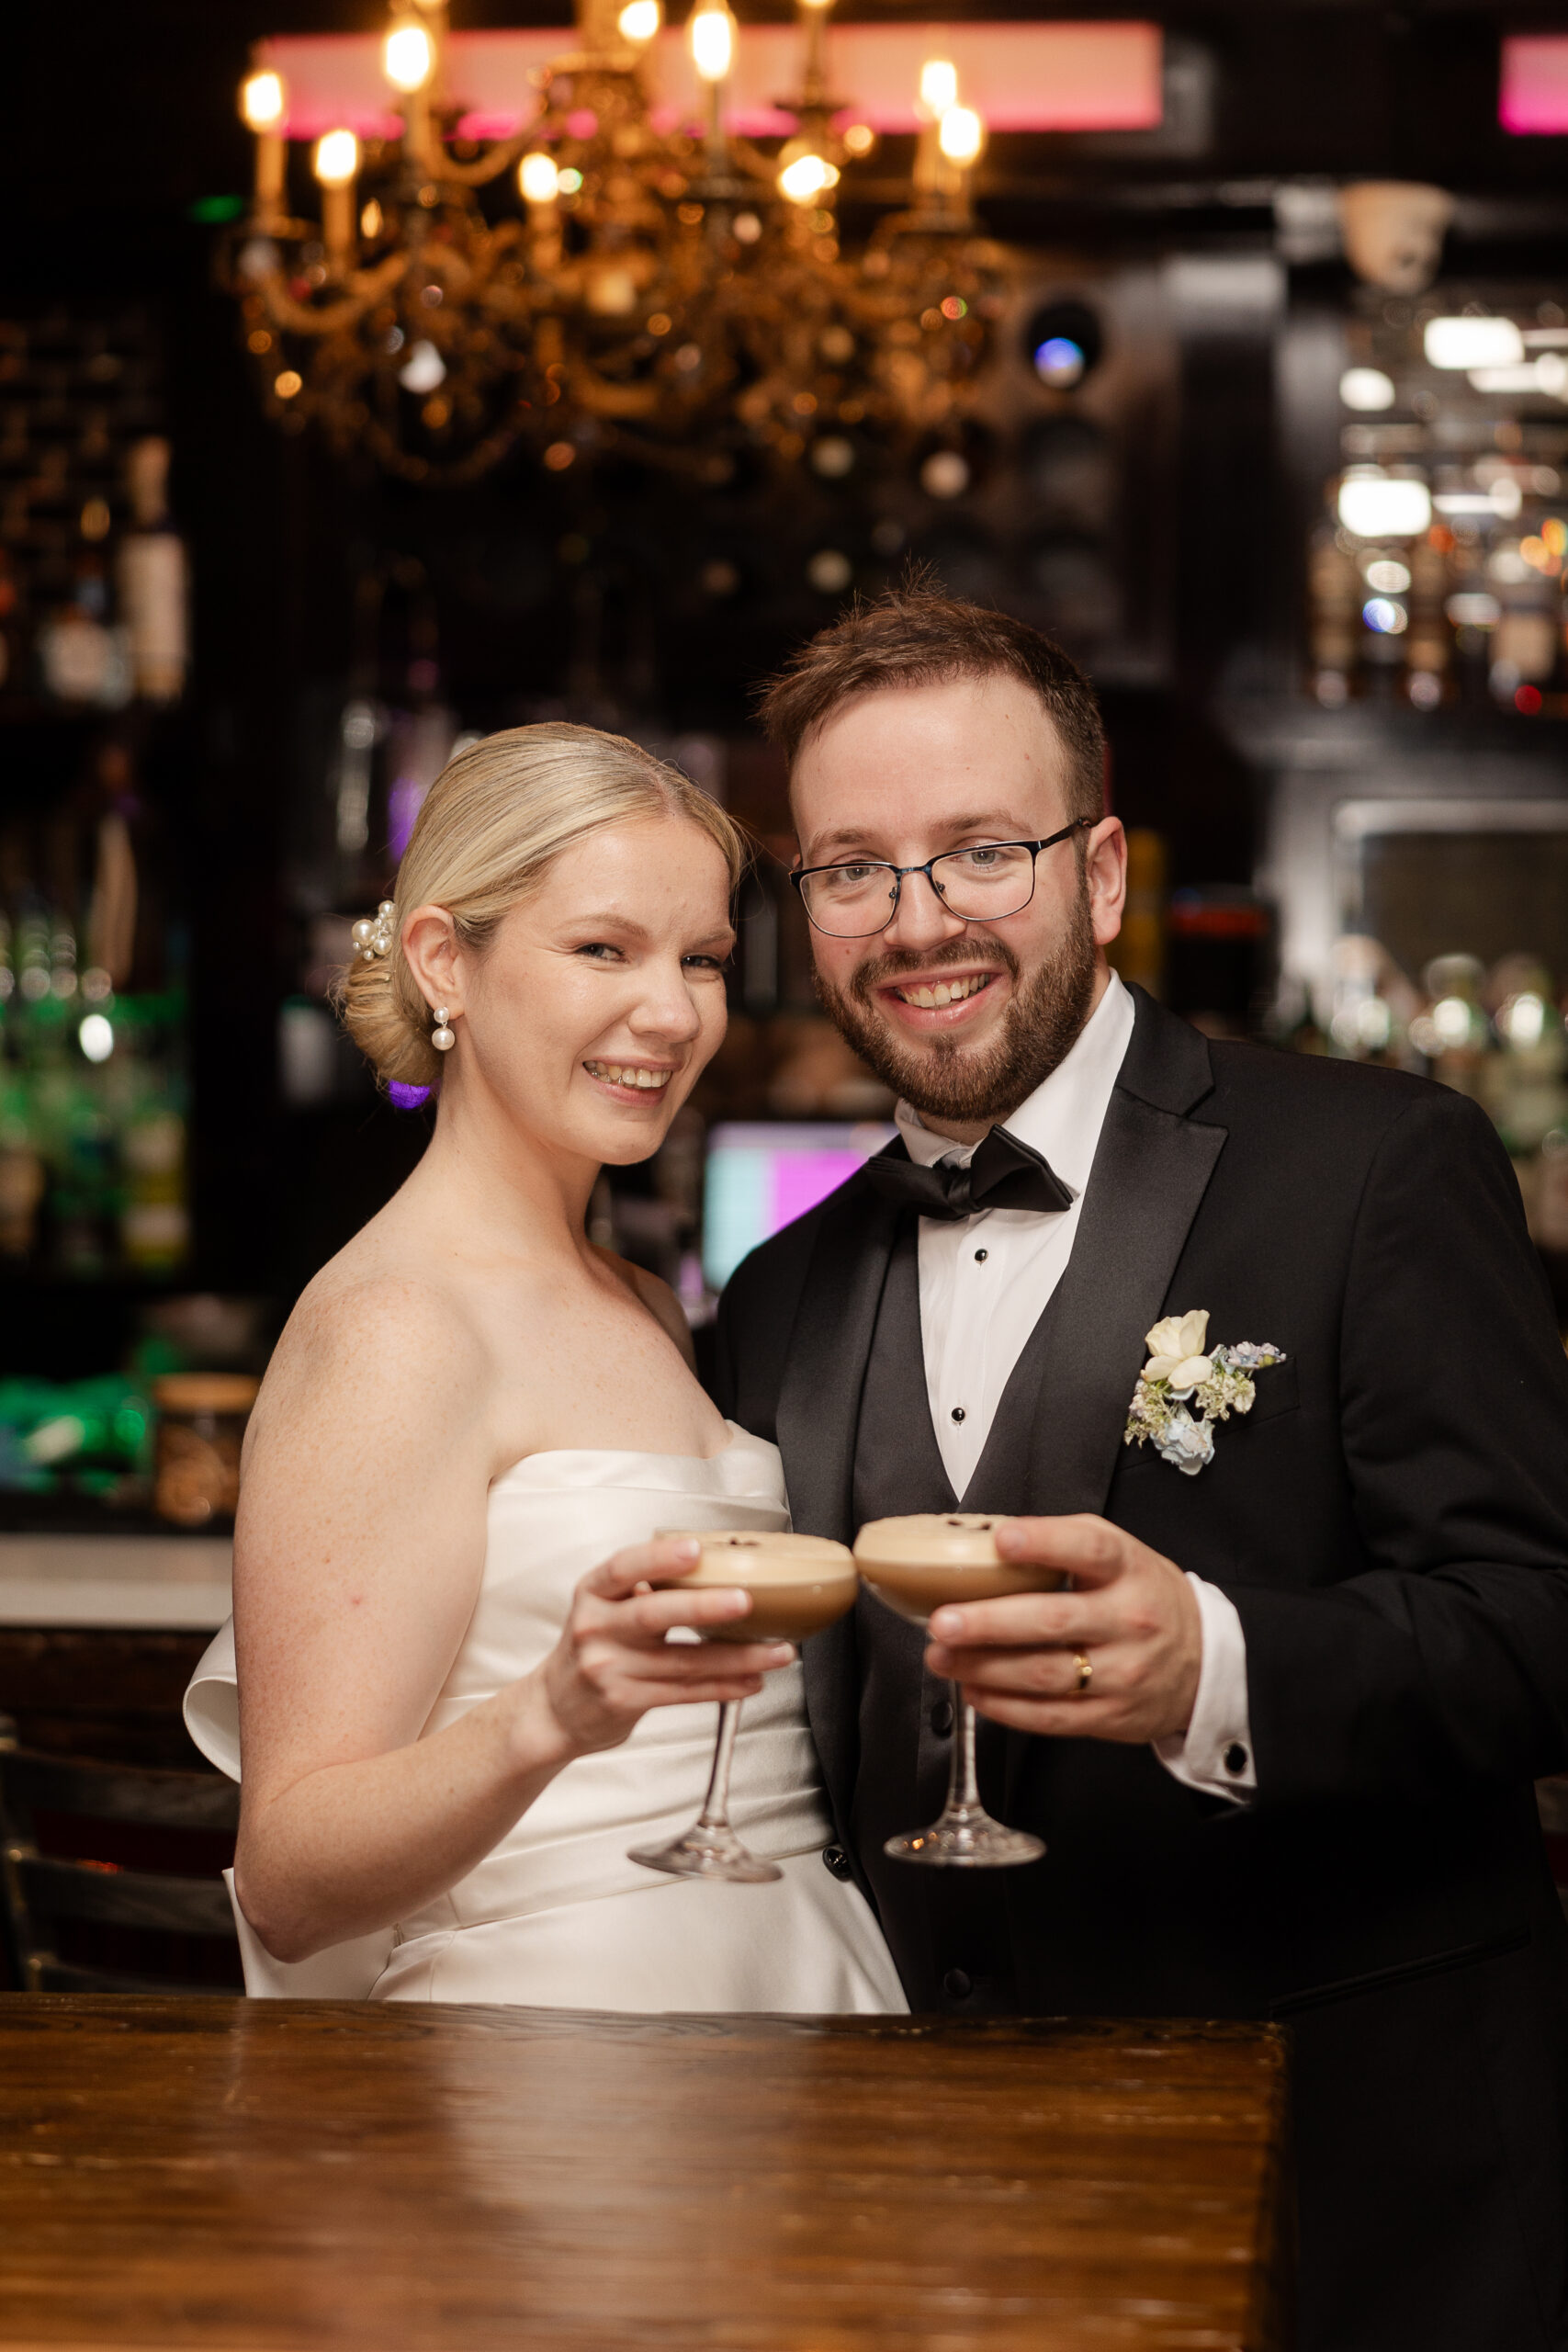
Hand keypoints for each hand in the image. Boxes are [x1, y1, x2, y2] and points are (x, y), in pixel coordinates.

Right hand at [532, 1535, 792, 1761]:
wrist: (554, 1709)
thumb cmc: (594, 1647)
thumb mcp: (604, 1607)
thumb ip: (645, 1588)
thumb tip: (717, 1564)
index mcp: (593, 1593)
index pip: (623, 1568)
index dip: (659, 1557)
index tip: (695, 1549)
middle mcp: (596, 1628)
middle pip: (654, 1615)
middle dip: (704, 1607)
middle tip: (746, 1600)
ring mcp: (609, 1668)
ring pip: (683, 1662)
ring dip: (737, 1657)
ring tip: (778, 1651)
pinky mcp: (625, 1701)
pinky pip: (683, 1693)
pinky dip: (724, 1687)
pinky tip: (752, 1681)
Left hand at [923, 1515, 1201, 1743]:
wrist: (1203, 1661)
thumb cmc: (1144, 1598)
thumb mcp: (1122, 1556)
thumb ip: (1064, 1545)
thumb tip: (985, 1543)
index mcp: (1128, 1570)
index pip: (1089, 1549)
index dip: (1044, 1542)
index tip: (1001, 1540)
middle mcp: (1128, 1621)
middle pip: (1053, 1621)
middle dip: (989, 1623)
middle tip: (942, 1621)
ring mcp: (1122, 1673)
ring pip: (1043, 1674)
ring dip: (983, 1667)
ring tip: (941, 1656)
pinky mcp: (1110, 1716)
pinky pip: (1049, 1716)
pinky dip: (1003, 1706)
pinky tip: (972, 1689)